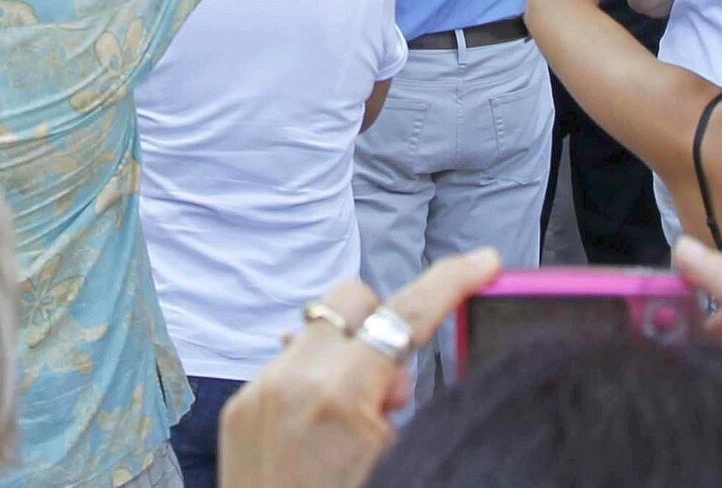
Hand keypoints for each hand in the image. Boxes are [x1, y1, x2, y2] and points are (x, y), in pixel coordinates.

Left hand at [219, 249, 501, 487]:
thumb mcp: (404, 459)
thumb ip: (406, 402)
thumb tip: (395, 372)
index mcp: (339, 396)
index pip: (406, 314)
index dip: (452, 281)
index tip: (484, 262)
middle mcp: (291, 380)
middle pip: (353, 299)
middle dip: (384, 326)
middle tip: (398, 392)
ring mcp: (257, 391)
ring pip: (317, 329)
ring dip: (347, 354)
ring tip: (358, 419)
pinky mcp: (238, 408)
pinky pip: (287, 363)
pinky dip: (314, 378)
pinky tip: (324, 429)